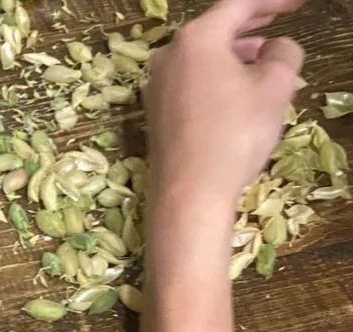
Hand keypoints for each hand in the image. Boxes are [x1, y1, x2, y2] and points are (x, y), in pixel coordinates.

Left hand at [145, 0, 306, 207]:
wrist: (189, 191)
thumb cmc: (233, 135)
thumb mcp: (274, 88)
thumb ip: (283, 55)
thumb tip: (278, 47)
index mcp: (196, 39)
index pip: (237, 5)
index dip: (271, 2)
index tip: (296, 4)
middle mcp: (168, 55)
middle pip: (213, 27)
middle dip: (249, 22)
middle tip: (277, 17)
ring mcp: (157, 83)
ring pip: (200, 55)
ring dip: (232, 50)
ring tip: (262, 53)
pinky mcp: (156, 109)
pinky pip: (190, 78)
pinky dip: (215, 73)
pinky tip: (234, 86)